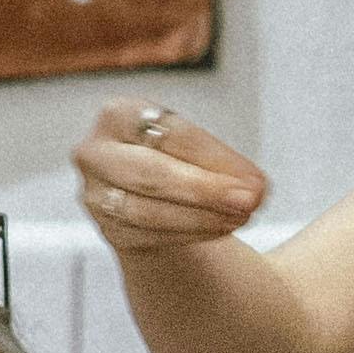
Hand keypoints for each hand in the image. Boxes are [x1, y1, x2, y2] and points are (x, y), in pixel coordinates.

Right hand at [74, 99, 268, 254]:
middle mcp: (97, 153)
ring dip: (201, 217)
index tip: (256, 179)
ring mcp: (97, 195)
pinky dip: (190, 233)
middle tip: (249, 201)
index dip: (215, 158)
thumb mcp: (198, 147)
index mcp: (119, 115)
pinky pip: (149, 237)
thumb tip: (255, 188)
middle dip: (204, 190)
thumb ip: (223, 163)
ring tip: (242, 216)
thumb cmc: (182, 161)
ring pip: (148, 212)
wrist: (158, 197)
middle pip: (150, 174)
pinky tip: (222, 228)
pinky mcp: (109, 230)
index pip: (170, 136)